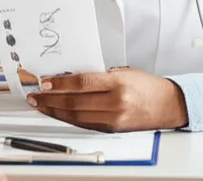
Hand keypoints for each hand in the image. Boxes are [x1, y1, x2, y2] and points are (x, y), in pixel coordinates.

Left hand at [27, 68, 187, 132]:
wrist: (167, 105)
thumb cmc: (147, 85)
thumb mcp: (124, 71)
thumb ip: (99, 75)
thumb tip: (71, 77)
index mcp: (118, 83)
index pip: (82, 83)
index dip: (59, 83)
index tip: (44, 82)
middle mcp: (115, 102)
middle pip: (74, 102)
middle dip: (50, 99)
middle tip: (35, 95)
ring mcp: (113, 119)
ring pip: (76, 116)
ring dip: (54, 111)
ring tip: (40, 105)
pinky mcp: (112, 129)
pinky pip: (84, 124)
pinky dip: (68, 119)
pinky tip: (58, 113)